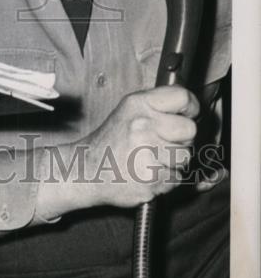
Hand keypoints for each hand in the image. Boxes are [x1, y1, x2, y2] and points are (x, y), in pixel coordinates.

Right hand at [36, 85, 198, 218]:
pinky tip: (148, 173)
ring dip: (174, 162)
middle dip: (181, 139)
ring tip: (152, 159)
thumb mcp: (128, 112)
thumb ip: (156, 107)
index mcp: (138, 104)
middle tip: (162, 142)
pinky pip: (176, 178)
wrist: (87, 170)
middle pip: (189, 129)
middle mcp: (143, 125)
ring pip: (185, 157)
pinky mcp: (152, 177)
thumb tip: (190, 108)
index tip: (189, 114)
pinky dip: (166, 179)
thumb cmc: (111, 142)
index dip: (191, 107)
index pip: (183, 97)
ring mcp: (148, 152)